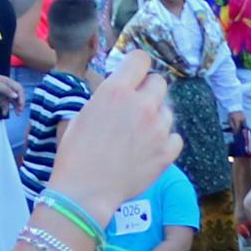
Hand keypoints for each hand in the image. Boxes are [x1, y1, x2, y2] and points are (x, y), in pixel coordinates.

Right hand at [43, 57, 184, 213]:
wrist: (86, 191)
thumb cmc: (76, 153)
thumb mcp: (83, 114)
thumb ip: (107, 96)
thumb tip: (120, 91)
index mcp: (116, 91)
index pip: (140, 59)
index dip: (136, 67)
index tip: (133, 77)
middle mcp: (141, 104)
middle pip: (159, 82)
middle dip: (148, 91)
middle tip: (136, 107)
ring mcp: (157, 128)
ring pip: (167, 111)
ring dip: (156, 118)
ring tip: (138, 135)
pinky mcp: (166, 152)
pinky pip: (175, 137)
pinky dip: (165, 141)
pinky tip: (149, 149)